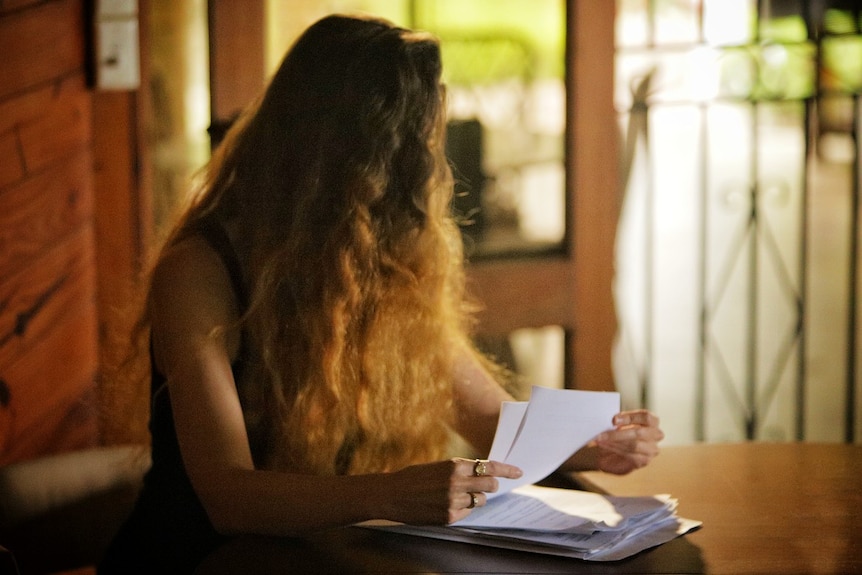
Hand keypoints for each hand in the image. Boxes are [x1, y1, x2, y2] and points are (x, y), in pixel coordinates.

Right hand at [383, 458, 521, 524]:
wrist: (391, 495)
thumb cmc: (413, 478)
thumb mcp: (438, 467)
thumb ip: (460, 470)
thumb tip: (482, 474)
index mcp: (454, 466)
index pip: (489, 467)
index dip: (507, 470)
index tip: (518, 472)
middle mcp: (456, 482)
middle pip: (490, 485)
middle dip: (491, 486)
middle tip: (486, 486)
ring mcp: (453, 501)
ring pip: (480, 500)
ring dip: (474, 498)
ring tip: (456, 495)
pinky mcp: (449, 516)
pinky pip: (466, 512)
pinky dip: (462, 508)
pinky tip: (446, 505)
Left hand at [593, 410, 663, 474]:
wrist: (612, 451)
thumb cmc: (617, 432)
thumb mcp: (618, 423)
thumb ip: (618, 419)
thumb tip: (611, 417)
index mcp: (652, 421)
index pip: (647, 417)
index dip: (630, 417)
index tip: (613, 420)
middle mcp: (656, 435)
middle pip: (639, 432)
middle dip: (618, 433)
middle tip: (601, 434)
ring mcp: (652, 449)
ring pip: (633, 445)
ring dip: (614, 442)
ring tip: (600, 440)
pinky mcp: (644, 460)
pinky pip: (629, 455)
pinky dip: (614, 450)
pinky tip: (604, 446)